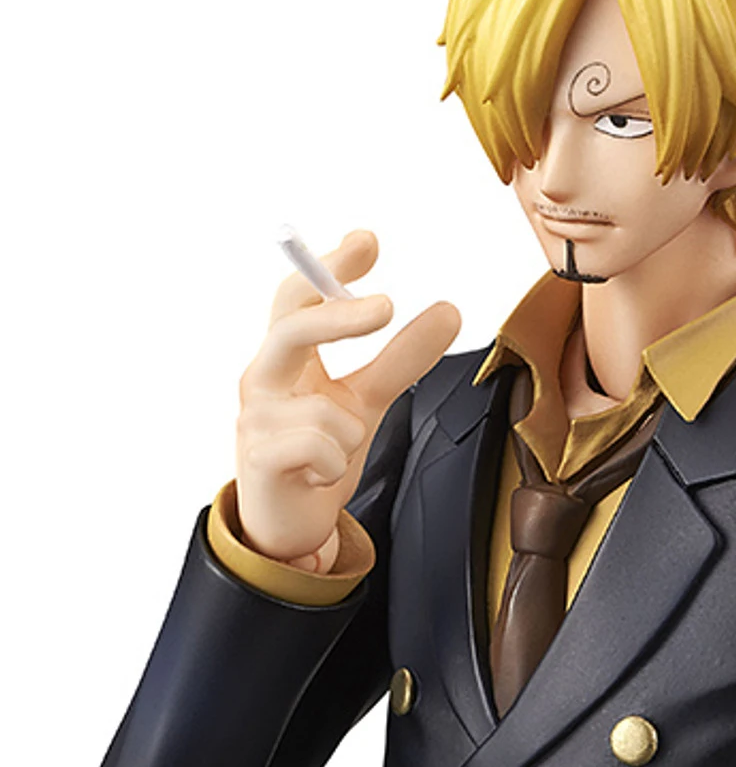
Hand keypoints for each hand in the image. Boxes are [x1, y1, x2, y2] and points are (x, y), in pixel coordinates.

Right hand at [235, 229, 459, 565]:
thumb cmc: (318, 452)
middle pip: (293, 327)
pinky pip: (324, 449)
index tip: (367, 241)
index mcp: (285, 358)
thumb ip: (402, 357)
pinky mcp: (259, 461)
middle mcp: (261, 379)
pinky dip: (337, 464)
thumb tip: (449, 309)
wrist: (290, 525)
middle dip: (339, 315)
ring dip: (349, 433)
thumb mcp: (367, 400)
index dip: (329, 267)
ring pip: (328, 409)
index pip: (299, 297)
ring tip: (332, 454)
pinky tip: (318, 476)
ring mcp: (254, 420)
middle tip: (388, 305)